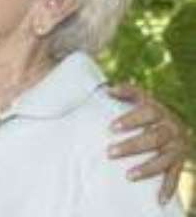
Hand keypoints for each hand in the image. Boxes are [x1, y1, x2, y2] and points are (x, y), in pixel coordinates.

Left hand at [107, 84, 189, 203]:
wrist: (177, 123)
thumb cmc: (150, 110)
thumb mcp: (141, 97)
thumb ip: (126, 91)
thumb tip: (108, 89)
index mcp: (160, 111)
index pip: (147, 113)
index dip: (130, 120)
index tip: (111, 128)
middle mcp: (172, 129)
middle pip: (154, 138)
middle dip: (132, 146)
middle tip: (109, 152)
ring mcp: (178, 147)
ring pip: (163, 159)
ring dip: (146, 168)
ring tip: (128, 175)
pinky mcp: (180, 161)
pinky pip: (175, 176)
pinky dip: (168, 188)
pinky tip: (160, 200)